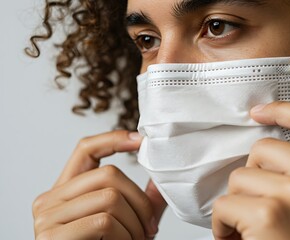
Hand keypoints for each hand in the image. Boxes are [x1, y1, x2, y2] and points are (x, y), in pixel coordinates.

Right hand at [32, 130, 166, 239]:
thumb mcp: (123, 223)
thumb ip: (139, 202)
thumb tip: (162, 181)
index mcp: (65, 191)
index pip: (85, 149)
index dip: (114, 139)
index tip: (142, 140)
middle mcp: (50, 200)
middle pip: (109, 174)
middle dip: (140, 201)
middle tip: (150, 227)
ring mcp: (48, 218)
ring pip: (110, 197)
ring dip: (135, 223)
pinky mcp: (53, 237)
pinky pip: (104, 221)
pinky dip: (124, 236)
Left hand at [212, 102, 289, 239]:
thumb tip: (282, 162)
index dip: (281, 109)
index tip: (259, 112)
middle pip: (264, 149)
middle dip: (253, 176)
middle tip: (257, 204)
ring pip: (240, 176)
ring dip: (237, 203)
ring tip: (247, 227)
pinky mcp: (269, 213)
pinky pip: (225, 204)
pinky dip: (222, 224)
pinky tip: (234, 238)